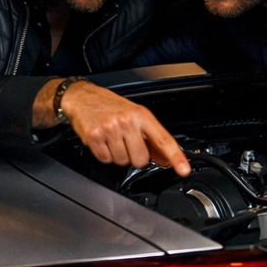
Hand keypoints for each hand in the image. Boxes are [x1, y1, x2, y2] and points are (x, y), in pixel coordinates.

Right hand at [35, 79, 190, 175]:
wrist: (83, 97)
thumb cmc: (110, 106)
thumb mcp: (135, 116)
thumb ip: (151, 139)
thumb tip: (164, 159)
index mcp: (142, 115)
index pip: (163, 139)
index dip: (175, 157)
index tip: (184, 169)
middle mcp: (127, 121)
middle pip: (141, 159)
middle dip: (134, 156)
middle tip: (126, 142)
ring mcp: (110, 129)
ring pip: (122, 161)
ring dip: (117, 155)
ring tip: (112, 139)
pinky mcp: (94, 136)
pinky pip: (105, 159)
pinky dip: (104, 154)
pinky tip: (103, 141)